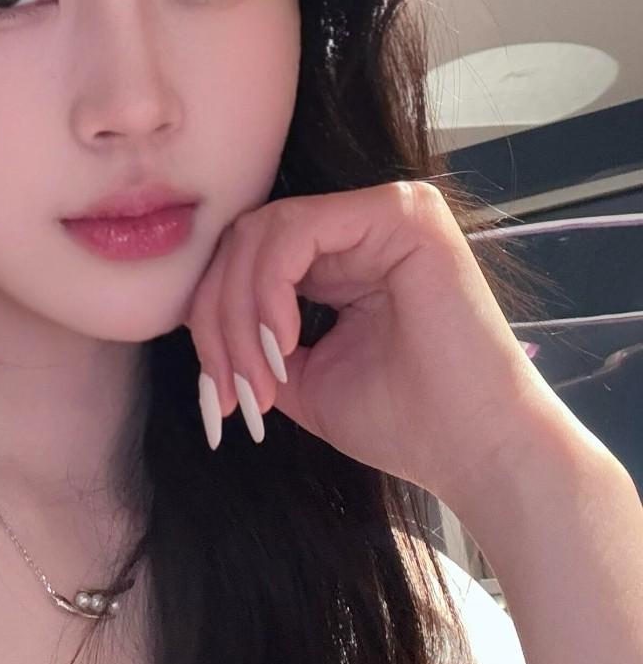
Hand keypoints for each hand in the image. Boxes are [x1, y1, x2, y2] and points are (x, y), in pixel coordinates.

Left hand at [181, 179, 573, 519]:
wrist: (474, 451)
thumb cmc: (402, 422)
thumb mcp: (299, 377)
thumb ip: (251, 337)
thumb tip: (190, 321)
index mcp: (341, 257)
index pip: (244, 260)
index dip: (213, 323)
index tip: (218, 396)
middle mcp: (361, 226)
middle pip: (243, 242)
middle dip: (218, 322)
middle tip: (228, 393)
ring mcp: (385, 212)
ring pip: (261, 233)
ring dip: (240, 314)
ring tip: (260, 379)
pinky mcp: (404, 213)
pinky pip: (296, 229)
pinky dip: (270, 288)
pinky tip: (285, 342)